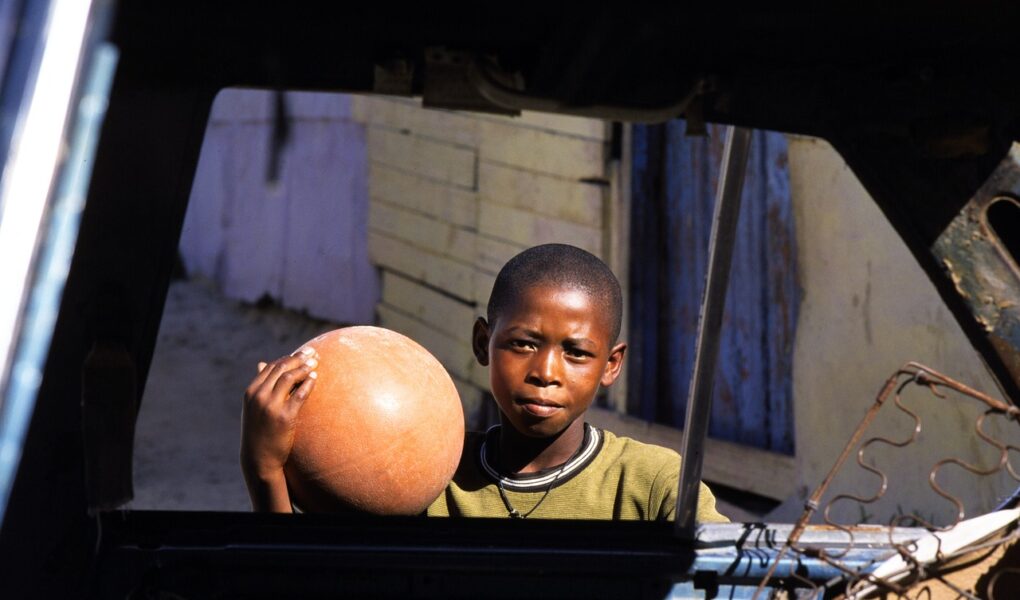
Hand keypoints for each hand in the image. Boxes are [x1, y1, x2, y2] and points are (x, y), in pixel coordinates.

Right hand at [240, 347, 317, 510]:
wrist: (258, 458)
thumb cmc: (258, 431)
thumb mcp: (254, 406)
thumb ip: (260, 386)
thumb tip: (261, 363)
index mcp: (251, 392)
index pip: (271, 367)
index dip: (288, 358)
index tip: (302, 353)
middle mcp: (259, 396)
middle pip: (281, 368)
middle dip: (298, 357)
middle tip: (313, 352)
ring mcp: (270, 406)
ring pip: (289, 378)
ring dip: (304, 368)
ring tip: (316, 363)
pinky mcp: (284, 417)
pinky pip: (299, 395)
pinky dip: (308, 384)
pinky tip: (315, 378)